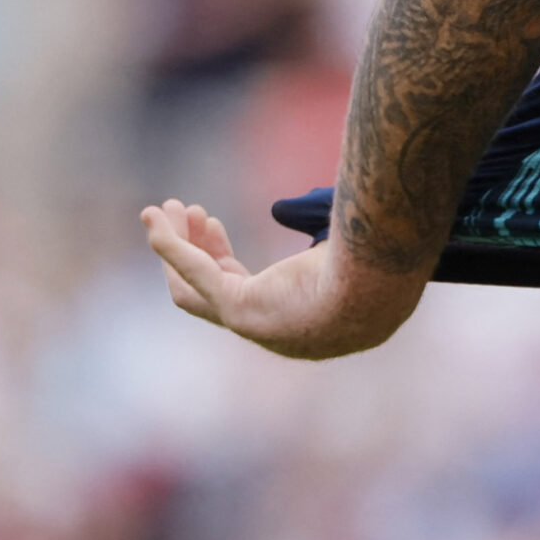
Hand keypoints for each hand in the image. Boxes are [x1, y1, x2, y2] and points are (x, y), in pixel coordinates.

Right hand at [141, 197, 420, 360]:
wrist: (385, 282)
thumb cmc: (378, 263)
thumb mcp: (346, 242)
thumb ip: (316, 227)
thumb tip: (283, 209)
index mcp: (298, 317)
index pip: (242, 290)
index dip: (218, 255)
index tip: (211, 221)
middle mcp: (272, 330)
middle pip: (213, 290)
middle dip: (192, 249)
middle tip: (182, 211)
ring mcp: (256, 325)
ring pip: (195, 285)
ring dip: (174, 247)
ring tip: (161, 210)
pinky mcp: (243, 311)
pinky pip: (195, 275)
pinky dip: (171, 247)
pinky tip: (153, 221)